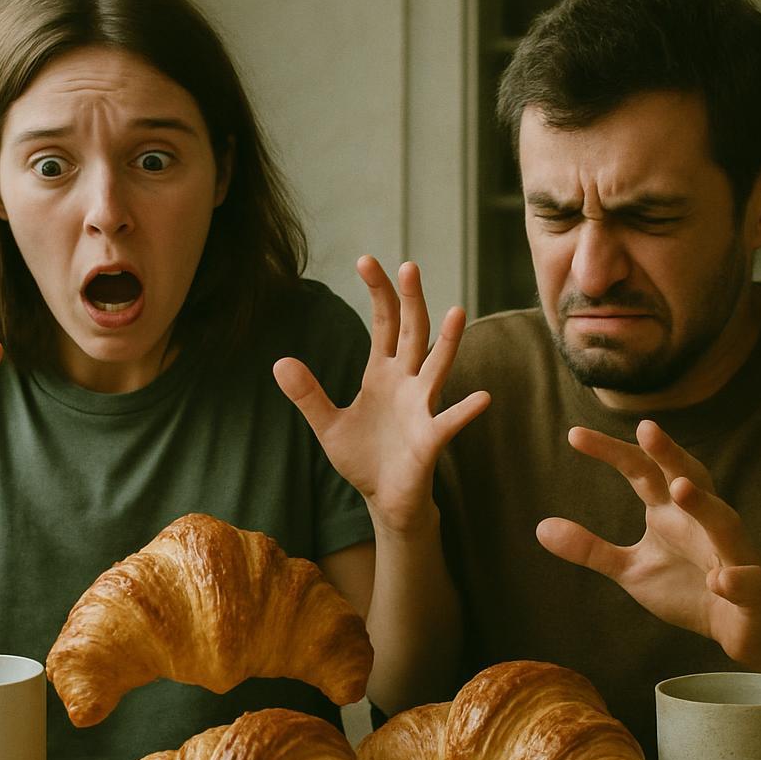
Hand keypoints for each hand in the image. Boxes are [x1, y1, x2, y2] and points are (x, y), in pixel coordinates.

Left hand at [274, 256, 488, 533]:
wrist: (384, 500)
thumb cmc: (363, 458)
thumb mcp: (327, 425)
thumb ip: (308, 394)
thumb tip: (280, 361)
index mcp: (381, 374)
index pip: (383, 324)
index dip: (378, 293)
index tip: (366, 260)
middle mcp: (407, 383)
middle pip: (413, 333)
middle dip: (410, 301)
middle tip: (408, 266)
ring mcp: (422, 408)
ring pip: (437, 367)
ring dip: (449, 341)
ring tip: (456, 311)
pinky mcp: (430, 439)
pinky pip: (449, 421)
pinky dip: (464, 411)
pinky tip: (481, 398)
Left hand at [535, 419, 760, 672]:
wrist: (741, 627)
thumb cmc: (687, 586)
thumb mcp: (631, 568)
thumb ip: (590, 548)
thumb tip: (540, 527)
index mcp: (671, 512)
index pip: (641, 471)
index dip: (612, 452)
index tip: (574, 434)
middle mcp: (702, 522)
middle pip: (688, 478)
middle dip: (669, 454)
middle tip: (646, 428)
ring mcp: (731, 554)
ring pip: (723, 522)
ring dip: (703, 504)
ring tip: (679, 488)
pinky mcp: (751, 592)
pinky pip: (746, 582)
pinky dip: (736, 580)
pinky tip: (720, 580)